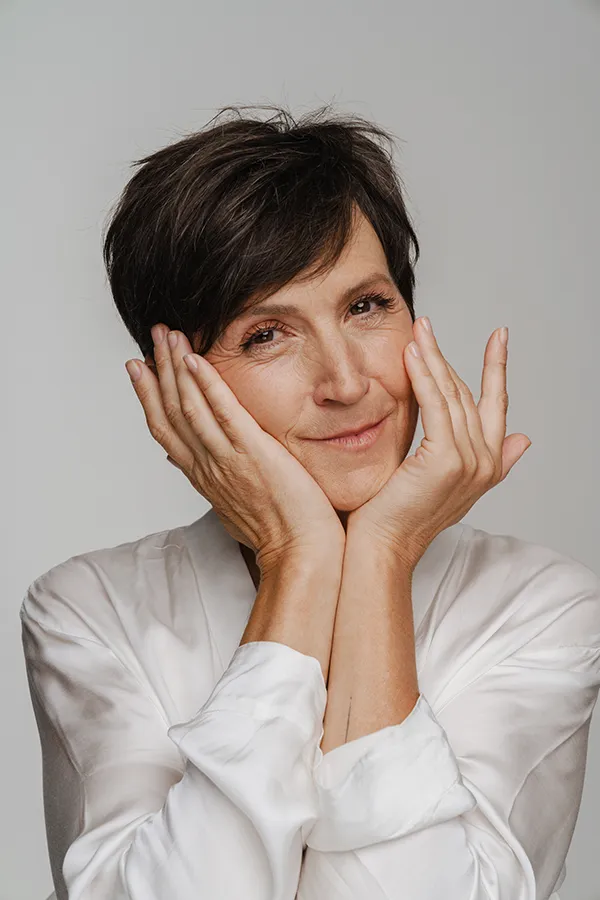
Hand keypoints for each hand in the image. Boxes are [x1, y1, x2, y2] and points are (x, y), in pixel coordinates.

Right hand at [126, 324, 345, 576]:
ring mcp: (227, 459)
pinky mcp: (253, 453)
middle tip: (151, 335)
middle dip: (158, 369)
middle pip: (171, 411)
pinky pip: (223, 413)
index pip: (166, 430)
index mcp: (203, 476)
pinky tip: (195, 359)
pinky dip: (206, 384)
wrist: (300, 555)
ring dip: (175, 366)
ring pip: (189, 406)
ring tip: (167, 334)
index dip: (149, 396)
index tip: (139, 368)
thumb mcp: (232, 507)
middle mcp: (207, 466)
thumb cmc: (278, 534)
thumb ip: (210, 481)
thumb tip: (184, 465)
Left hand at [347, 316, 530, 568]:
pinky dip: (424, 377)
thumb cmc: (399, 517)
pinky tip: (412, 354)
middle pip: (467, 394)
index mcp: (489, 466)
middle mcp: (485, 463)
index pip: (497, 406)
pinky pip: (435, 406)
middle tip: (425, 325)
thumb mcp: (448, 484)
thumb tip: (525, 439)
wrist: (382, 547)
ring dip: (432, 358)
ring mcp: (469, 462)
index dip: (497, 369)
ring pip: (451, 395)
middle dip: (445, 356)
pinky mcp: (445, 459)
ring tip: (417, 330)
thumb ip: (487, 458)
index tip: (499, 337)